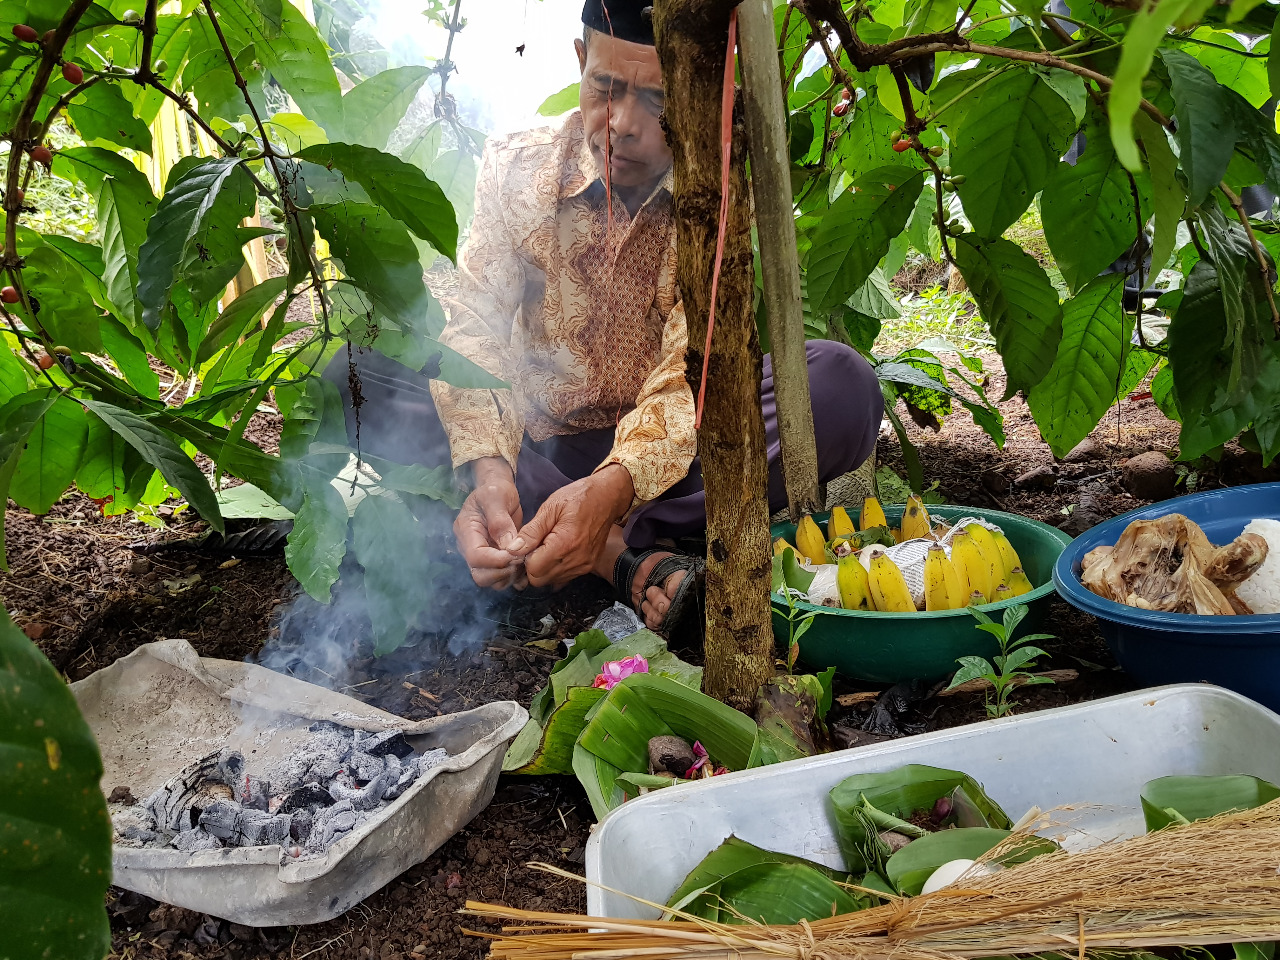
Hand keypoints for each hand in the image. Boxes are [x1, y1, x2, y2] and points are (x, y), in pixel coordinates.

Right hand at [453, 457, 524, 588]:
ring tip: (526, 562)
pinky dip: (513, 578)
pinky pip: (500, 578)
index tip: (517, 554)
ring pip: (491, 581)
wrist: (498, 490)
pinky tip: (526, 568)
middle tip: (523, 560)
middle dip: (503, 572)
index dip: (496, 561)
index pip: (475, 557)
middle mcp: (469, 547)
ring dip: (510, 577)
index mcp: (466, 531)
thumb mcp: (497, 496)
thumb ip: (500, 521)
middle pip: (480, 575)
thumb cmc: (495, 489)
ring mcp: (482, 555)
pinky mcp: (493, 560)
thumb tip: (508, 546)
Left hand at [510, 464, 634, 588]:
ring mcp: (584, 566)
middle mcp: (576, 561)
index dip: (524, 558)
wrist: (608, 497)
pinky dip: (556, 568)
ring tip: (548, 545)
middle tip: (536, 544)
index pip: (533, 569)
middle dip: (532, 565)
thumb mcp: (550, 508)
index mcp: (564, 544)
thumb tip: (512, 550)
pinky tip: (557, 551)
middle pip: (540, 580)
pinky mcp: (588, 567)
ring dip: (544, 568)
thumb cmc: (578, 497)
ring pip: (551, 581)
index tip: (527, 543)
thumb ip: (531, 531)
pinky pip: (563, 578)